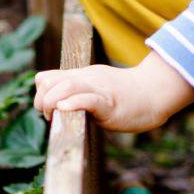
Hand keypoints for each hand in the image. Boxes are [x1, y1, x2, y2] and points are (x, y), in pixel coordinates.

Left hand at [33, 51, 193, 132]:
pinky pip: (89, 99)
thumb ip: (78, 93)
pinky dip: (74, 103)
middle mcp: (87, 80)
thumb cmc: (126, 95)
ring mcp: (99, 90)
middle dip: (41, 100)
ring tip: (54, 114)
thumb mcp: (97, 88)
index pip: (47, 78)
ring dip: (52, 102)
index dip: (40, 94)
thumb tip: (58, 106)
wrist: (154, 92)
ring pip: (67, 86)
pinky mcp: (110, 103)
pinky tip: (65, 109)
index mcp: (81, 76)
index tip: (46, 111)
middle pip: (51, 81)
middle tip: (49, 116)